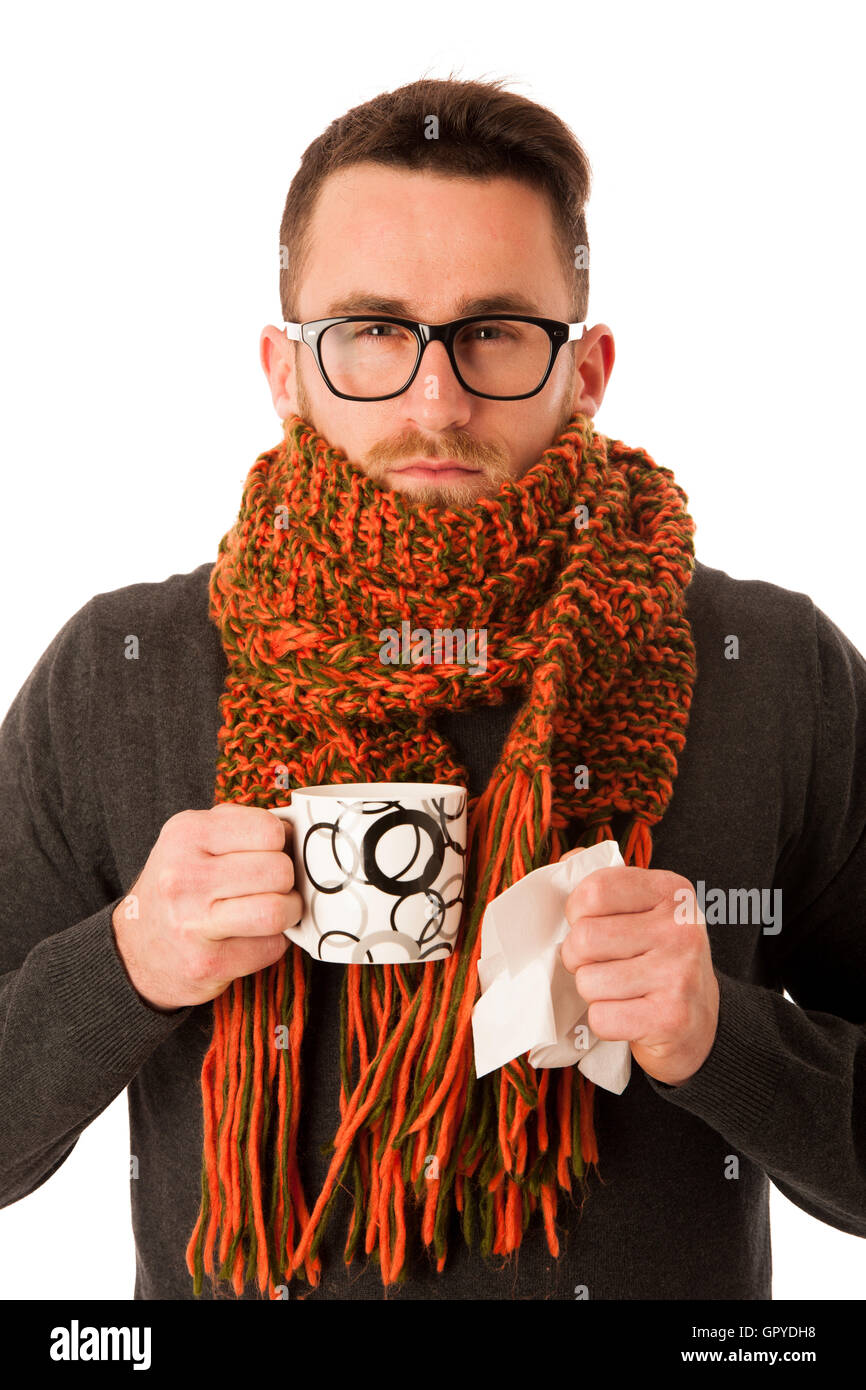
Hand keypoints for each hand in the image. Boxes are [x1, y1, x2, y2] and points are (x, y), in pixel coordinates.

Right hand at [111, 804, 300, 1011]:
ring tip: (273, 910)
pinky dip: (271, 943)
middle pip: (279, 871)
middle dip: (286, 881)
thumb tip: (298, 835)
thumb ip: (243, 826)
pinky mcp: (207, 963)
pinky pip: (271, 948)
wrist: (135, 948)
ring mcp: (193, 923)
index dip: (280, 844)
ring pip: (278, 911)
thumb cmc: (180, 886)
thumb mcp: (196, 840)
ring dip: (288, 913)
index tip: (267, 854)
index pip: (269, 830)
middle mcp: (184, 876)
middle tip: (272, 887)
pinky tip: (251, 937)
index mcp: (186, 834)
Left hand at [558, 851, 719, 1085]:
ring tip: (618, 989)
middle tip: (599, 963)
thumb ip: (604, 882)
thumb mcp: (643, 908)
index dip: (576, 912)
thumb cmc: (658, 958)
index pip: (594, 890)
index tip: (589, 924)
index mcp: (671, 891)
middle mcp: (681, 928)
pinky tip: (629, 1013)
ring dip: (592, 991)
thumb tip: (567, 861)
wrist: (701, 1020)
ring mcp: (679, 974)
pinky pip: (601, 1017)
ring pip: (588, 981)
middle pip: (584, 937)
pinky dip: (605, 1021)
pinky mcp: (671, 1018)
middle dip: (578, 957)